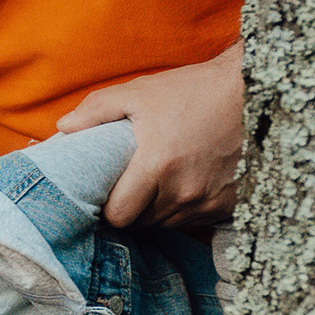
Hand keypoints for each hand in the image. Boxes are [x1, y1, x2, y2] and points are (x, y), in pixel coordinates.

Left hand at [58, 46, 242, 227]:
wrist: (252, 93)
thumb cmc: (192, 91)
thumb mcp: (140, 92)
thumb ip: (97, 110)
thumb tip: (63, 127)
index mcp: (157, 166)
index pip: (120, 215)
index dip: (109, 207)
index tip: (108, 192)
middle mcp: (183, 192)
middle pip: (142, 223)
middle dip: (131, 208)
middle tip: (129, 184)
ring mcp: (208, 202)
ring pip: (168, 223)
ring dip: (157, 209)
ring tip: (157, 181)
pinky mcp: (229, 204)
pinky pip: (195, 219)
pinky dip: (185, 208)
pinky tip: (184, 183)